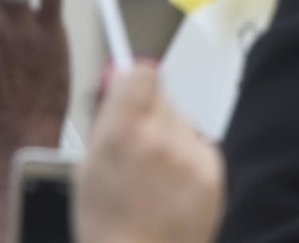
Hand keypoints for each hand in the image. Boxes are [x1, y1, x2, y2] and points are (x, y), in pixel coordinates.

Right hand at [74, 64, 223, 242]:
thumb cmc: (108, 226)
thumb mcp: (85, 168)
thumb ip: (103, 119)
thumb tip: (115, 82)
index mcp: (119, 133)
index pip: (140, 73)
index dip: (133, 79)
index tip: (129, 89)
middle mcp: (157, 138)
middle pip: (162, 95)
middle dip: (149, 110)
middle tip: (138, 141)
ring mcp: (189, 155)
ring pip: (182, 119)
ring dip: (170, 134)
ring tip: (155, 172)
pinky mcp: (212, 171)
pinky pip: (200, 143)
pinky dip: (189, 156)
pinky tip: (173, 184)